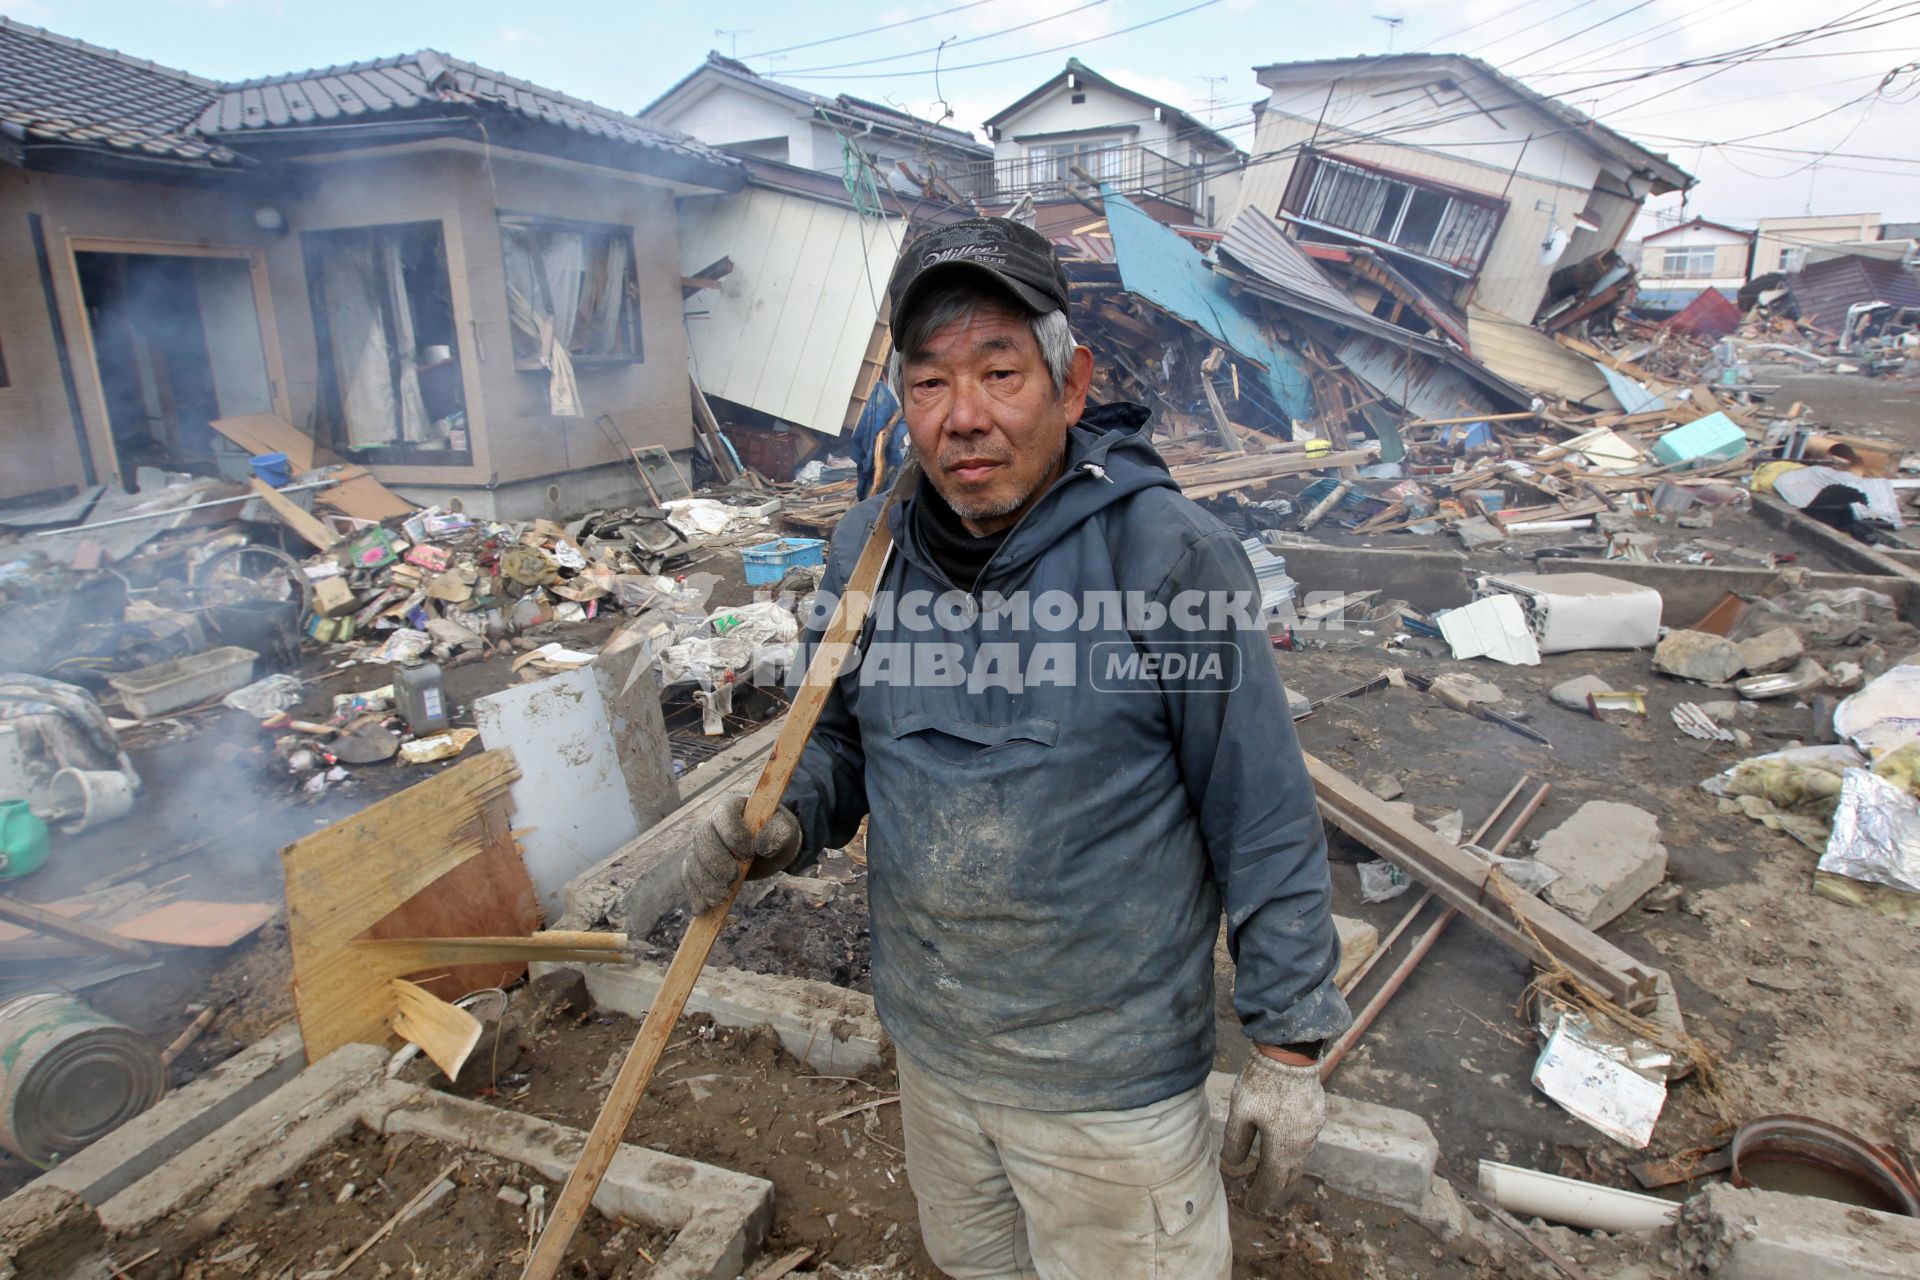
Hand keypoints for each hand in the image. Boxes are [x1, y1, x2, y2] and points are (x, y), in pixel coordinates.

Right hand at [682, 796, 801, 912]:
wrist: (769, 847)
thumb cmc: (776, 833)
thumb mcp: (785, 830)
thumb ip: (778, 833)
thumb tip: (762, 847)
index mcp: (732, 807)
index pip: (724, 815)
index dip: (733, 834)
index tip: (749, 854)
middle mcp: (711, 823)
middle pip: (704, 840)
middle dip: (716, 863)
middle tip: (733, 880)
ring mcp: (701, 844)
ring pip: (694, 861)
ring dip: (705, 882)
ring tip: (721, 898)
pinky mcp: (698, 864)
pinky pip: (689, 877)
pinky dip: (694, 893)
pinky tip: (702, 909)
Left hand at [1221, 1049, 1326, 1211]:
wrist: (1291, 1054)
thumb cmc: (1262, 1084)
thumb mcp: (1240, 1113)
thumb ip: (1236, 1142)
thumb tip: (1232, 1164)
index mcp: (1282, 1149)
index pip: (1271, 1183)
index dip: (1259, 1197)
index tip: (1250, 1207)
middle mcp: (1301, 1146)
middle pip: (1287, 1176)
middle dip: (1271, 1185)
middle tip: (1254, 1188)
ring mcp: (1313, 1132)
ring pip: (1297, 1159)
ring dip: (1281, 1167)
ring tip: (1264, 1165)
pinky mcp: (1317, 1117)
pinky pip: (1304, 1142)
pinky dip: (1290, 1149)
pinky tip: (1279, 1140)